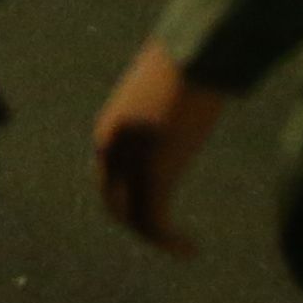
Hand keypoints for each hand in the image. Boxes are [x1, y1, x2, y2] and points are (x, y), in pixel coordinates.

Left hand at [90, 39, 234, 253]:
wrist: (195, 54)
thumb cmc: (187, 61)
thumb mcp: (161, 90)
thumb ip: (160, 109)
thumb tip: (181, 107)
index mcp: (110, 129)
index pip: (107, 177)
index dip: (127, 198)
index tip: (153, 206)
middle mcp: (111, 149)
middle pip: (112, 202)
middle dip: (137, 223)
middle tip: (166, 236)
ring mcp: (130, 162)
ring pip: (132, 218)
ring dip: (155, 239)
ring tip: (182, 248)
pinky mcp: (155, 172)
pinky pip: (153, 222)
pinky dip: (169, 242)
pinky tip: (191, 248)